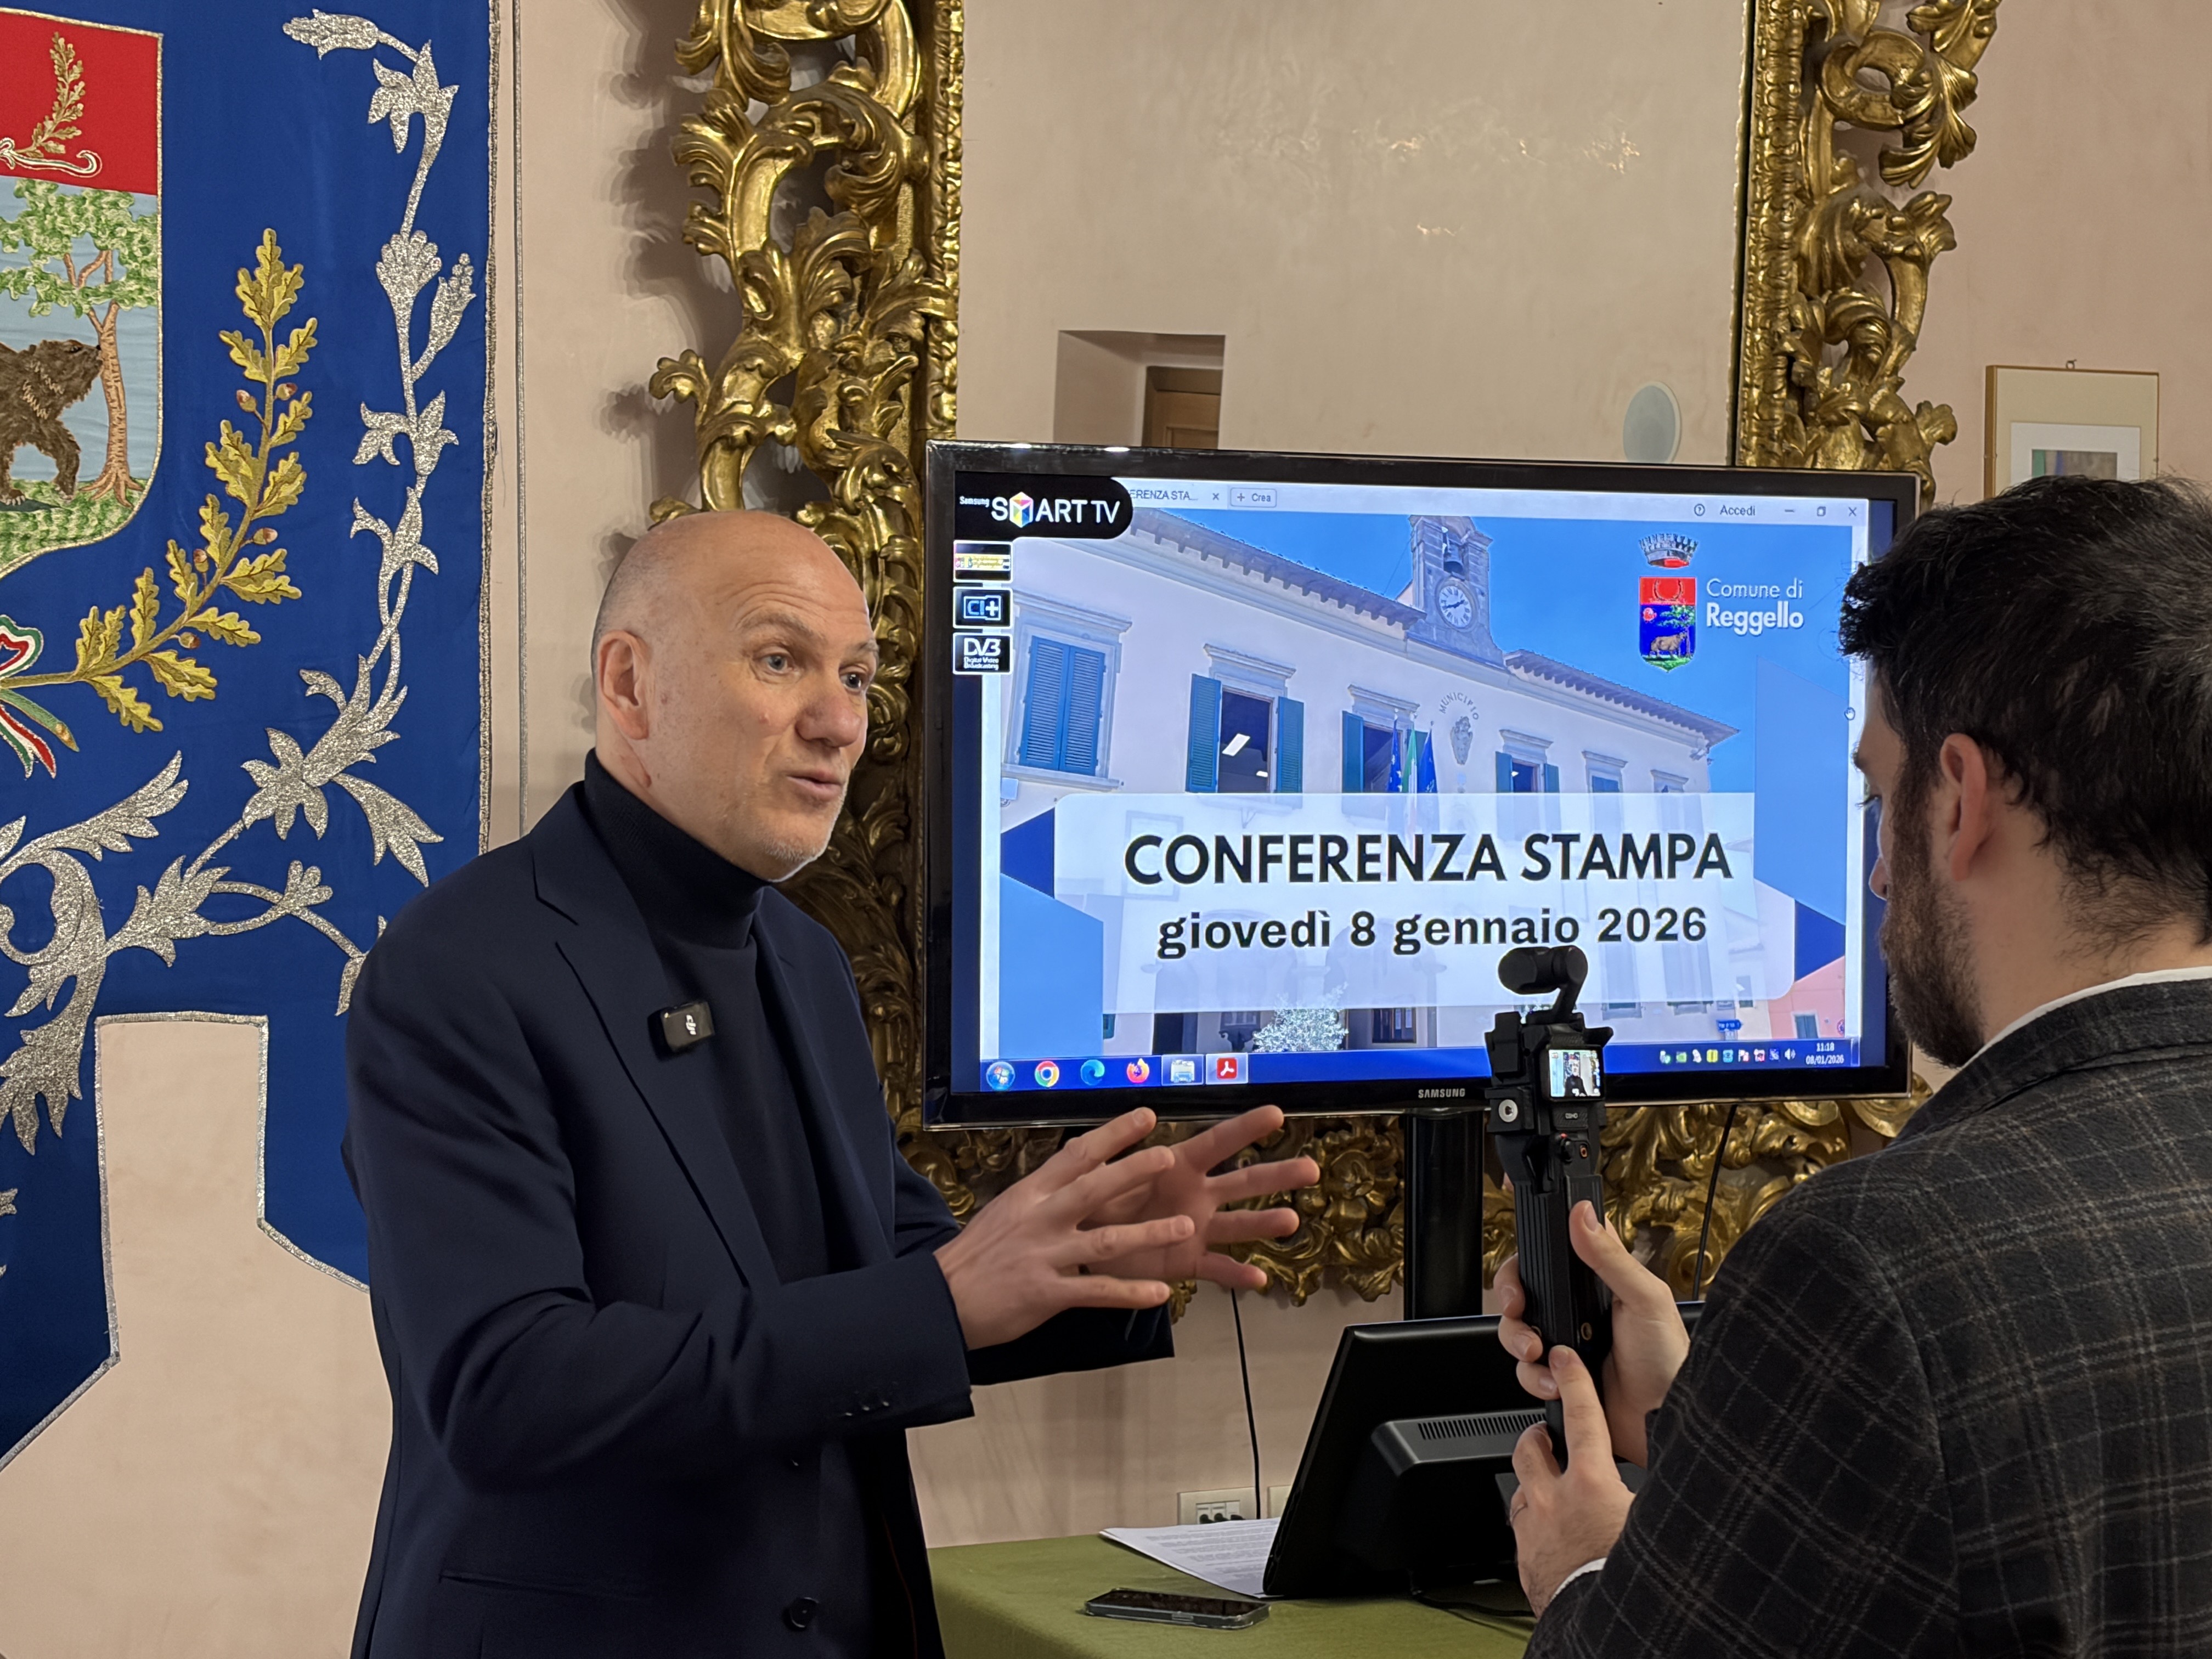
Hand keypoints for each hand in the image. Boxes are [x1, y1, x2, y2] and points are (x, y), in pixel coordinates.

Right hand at [935, 1109, 1202, 1348]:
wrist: (940, 1298)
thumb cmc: (977, 1255)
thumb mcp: (1007, 1210)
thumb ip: (1046, 1191)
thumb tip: (1081, 1161)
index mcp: (1030, 1195)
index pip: (1076, 1156)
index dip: (1113, 1135)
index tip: (1145, 1117)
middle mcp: (1040, 1219)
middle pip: (1093, 1188)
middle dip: (1134, 1171)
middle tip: (1169, 1156)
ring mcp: (1044, 1256)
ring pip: (1105, 1241)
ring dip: (1148, 1234)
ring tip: (1186, 1227)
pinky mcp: (1046, 1293)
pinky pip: (1096, 1291)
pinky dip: (1129, 1292)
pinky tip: (1159, 1291)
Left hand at [1082, 1105, 1318, 1290]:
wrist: (1083, 1242)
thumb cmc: (1095, 1197)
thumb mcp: (1100, 1167)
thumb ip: (1118, 1144)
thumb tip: (1146, 1114)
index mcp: (1178, 1167)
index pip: (1216, 1142)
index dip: (1245, 1128)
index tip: (1276, 1113)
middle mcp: (1196, 1195)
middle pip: (1242, 1183)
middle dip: (1276, 1175)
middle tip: (1312, 1168)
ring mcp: (1197, 1229)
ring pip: (1238, 1226)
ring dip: (1264, 1223)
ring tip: (1292, 1221)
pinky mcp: (1188, 1261)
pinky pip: (1217, 1268)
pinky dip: (1236, 1275)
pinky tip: (1259, 1280)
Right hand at [1497, 1198, 1686, 1465]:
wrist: (1665, 1421)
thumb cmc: (1669, 1359)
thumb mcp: (1645, 1298)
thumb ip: (1611, 1257)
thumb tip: (1583, 1215)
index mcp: (1597, 1283)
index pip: (1552, 1252)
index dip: (1529, 1254)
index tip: (1522, 1264)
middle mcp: (1576, 1310)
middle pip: (1522, 1290)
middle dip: (1511, 1298)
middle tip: (1519, 1308)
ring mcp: (1565, 1344)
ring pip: (1516, 1330)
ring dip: (1518, 1340)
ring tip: (1540, 1353)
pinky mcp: (1558, 1377)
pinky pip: (1524, 1372)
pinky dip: (1534, 1378)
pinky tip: (1556, 1382)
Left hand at [1508, 1346, 1632, 1617]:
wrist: (1603, 1627)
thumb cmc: (1632, 1579)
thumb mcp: (1656, 1520)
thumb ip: (1659, 1485)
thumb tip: (1682, 1460)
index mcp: (1592, 1483)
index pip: (1583, 1416)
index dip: (1575, 1381)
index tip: (1567, 1359)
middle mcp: (1554, 1499)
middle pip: (1532, 1446)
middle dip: (1539, 1435)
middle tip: (1550, 1436)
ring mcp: (1533, 1527)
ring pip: (1519, 1486)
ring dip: (1533, 1481)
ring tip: (1548, 1486)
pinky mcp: (1524, 1556)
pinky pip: (1520, 1527)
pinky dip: (1531, 1521)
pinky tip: (1545, 1530)